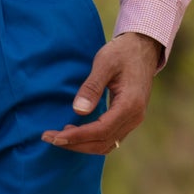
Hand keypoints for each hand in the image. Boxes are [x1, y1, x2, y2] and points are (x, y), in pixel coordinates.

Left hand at [42, 31, 162, 154]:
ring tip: (59, 135)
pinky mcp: (129, 119)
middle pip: (102, 143)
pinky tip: (75, 131)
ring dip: (82, 145)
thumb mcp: (104, 63)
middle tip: (49, 138)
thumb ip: (92, 87)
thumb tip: (79, 111)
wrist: (143, 48)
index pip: (100, 131)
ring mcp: (133, 120)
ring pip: (106, 144)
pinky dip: (91, 139)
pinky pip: (110, 137)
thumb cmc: (122, 53)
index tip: (54, 136)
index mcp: (130, 105)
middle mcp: (134, 117)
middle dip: (74, 144)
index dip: (76, 137)